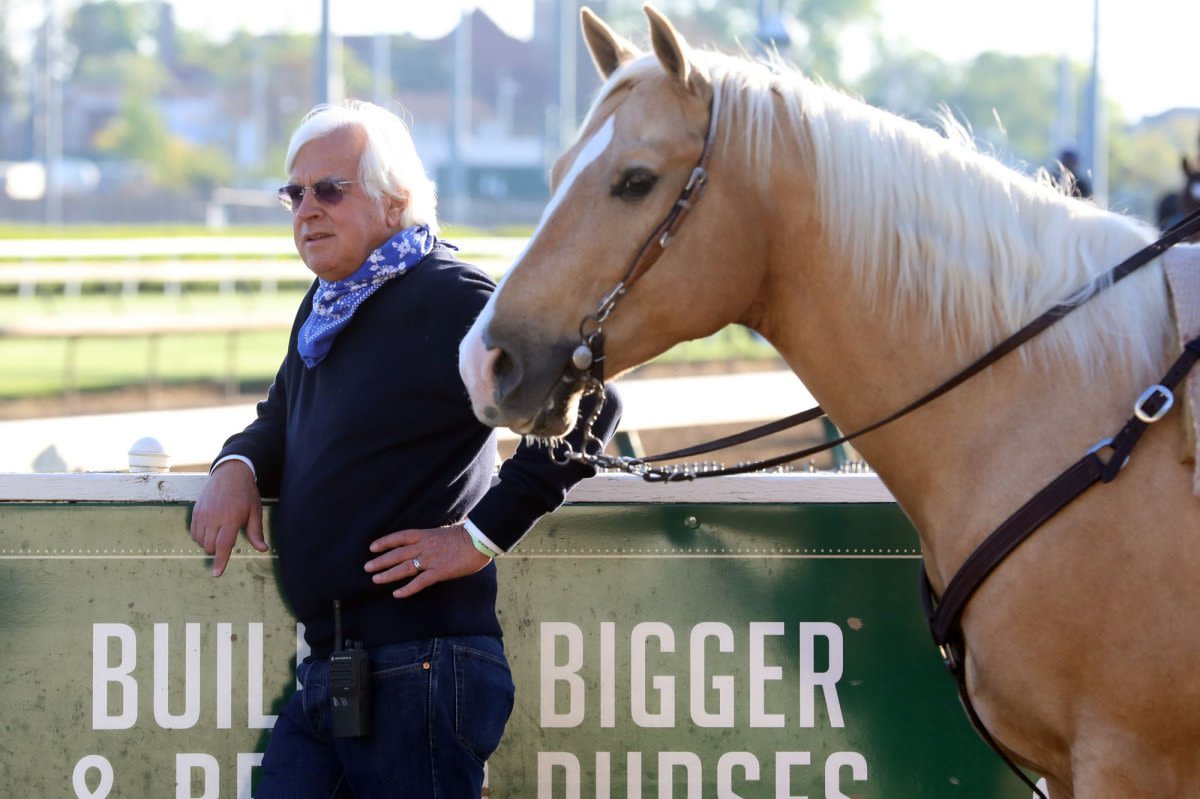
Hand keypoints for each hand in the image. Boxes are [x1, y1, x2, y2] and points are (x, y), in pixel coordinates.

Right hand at [189, 460, 267, 576]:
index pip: (224, 545)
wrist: (230, 473)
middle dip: (219, 550)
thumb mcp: (255, 511)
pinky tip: (211, 529)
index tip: (216, 574)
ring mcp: (202, 514)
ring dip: (209, 544)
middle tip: (229, 536)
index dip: (220, 561)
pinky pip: (194, 534)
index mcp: (231, 518)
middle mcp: (214, 517)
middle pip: (210, 546)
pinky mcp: (195, 512)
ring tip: (221, 531)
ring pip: (200, 542)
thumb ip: (256, 532)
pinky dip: (200, 537)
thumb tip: (263, 549)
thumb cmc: (246, 493)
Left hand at [364, 522, 491, 598]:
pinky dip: (407, 589)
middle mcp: (424, 547)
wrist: (480, 540)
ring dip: (388, 574)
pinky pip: (419, 582)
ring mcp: (430, 560)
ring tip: (375, 579)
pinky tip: (397, 594)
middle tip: (367, 567)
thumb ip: (442, 533)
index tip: (372, 547)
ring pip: (404, 567)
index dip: (385, 542)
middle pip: (397, 554)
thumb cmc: (470, 533)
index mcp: (426, 534)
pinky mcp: (439, 572)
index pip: (400, 537)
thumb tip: (449, 527)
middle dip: (381, 560)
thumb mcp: (452, 529)